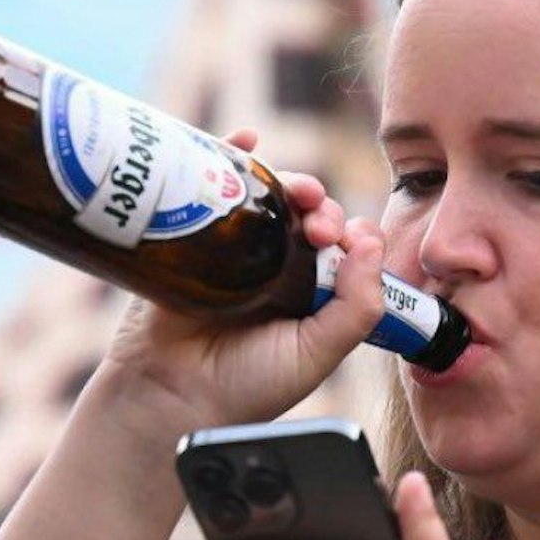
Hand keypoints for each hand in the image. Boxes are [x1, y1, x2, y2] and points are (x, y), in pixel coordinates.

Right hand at [99, 128, 388, 429]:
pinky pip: (212, 186)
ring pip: (267, 196)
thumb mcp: (318, 353)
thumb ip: (357, 306)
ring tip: (295, 191)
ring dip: (288, 180)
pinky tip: (246, 140)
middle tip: (317, 226)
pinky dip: (231, 154)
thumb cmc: (246, 387)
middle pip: (306, 214)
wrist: (169, 399)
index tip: (348, 241)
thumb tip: (370, 240)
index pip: (342, 245)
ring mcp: (233, 250)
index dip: (352, 234)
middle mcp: (275, 268)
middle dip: (322, 207)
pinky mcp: (190, 236)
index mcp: (312, 294)